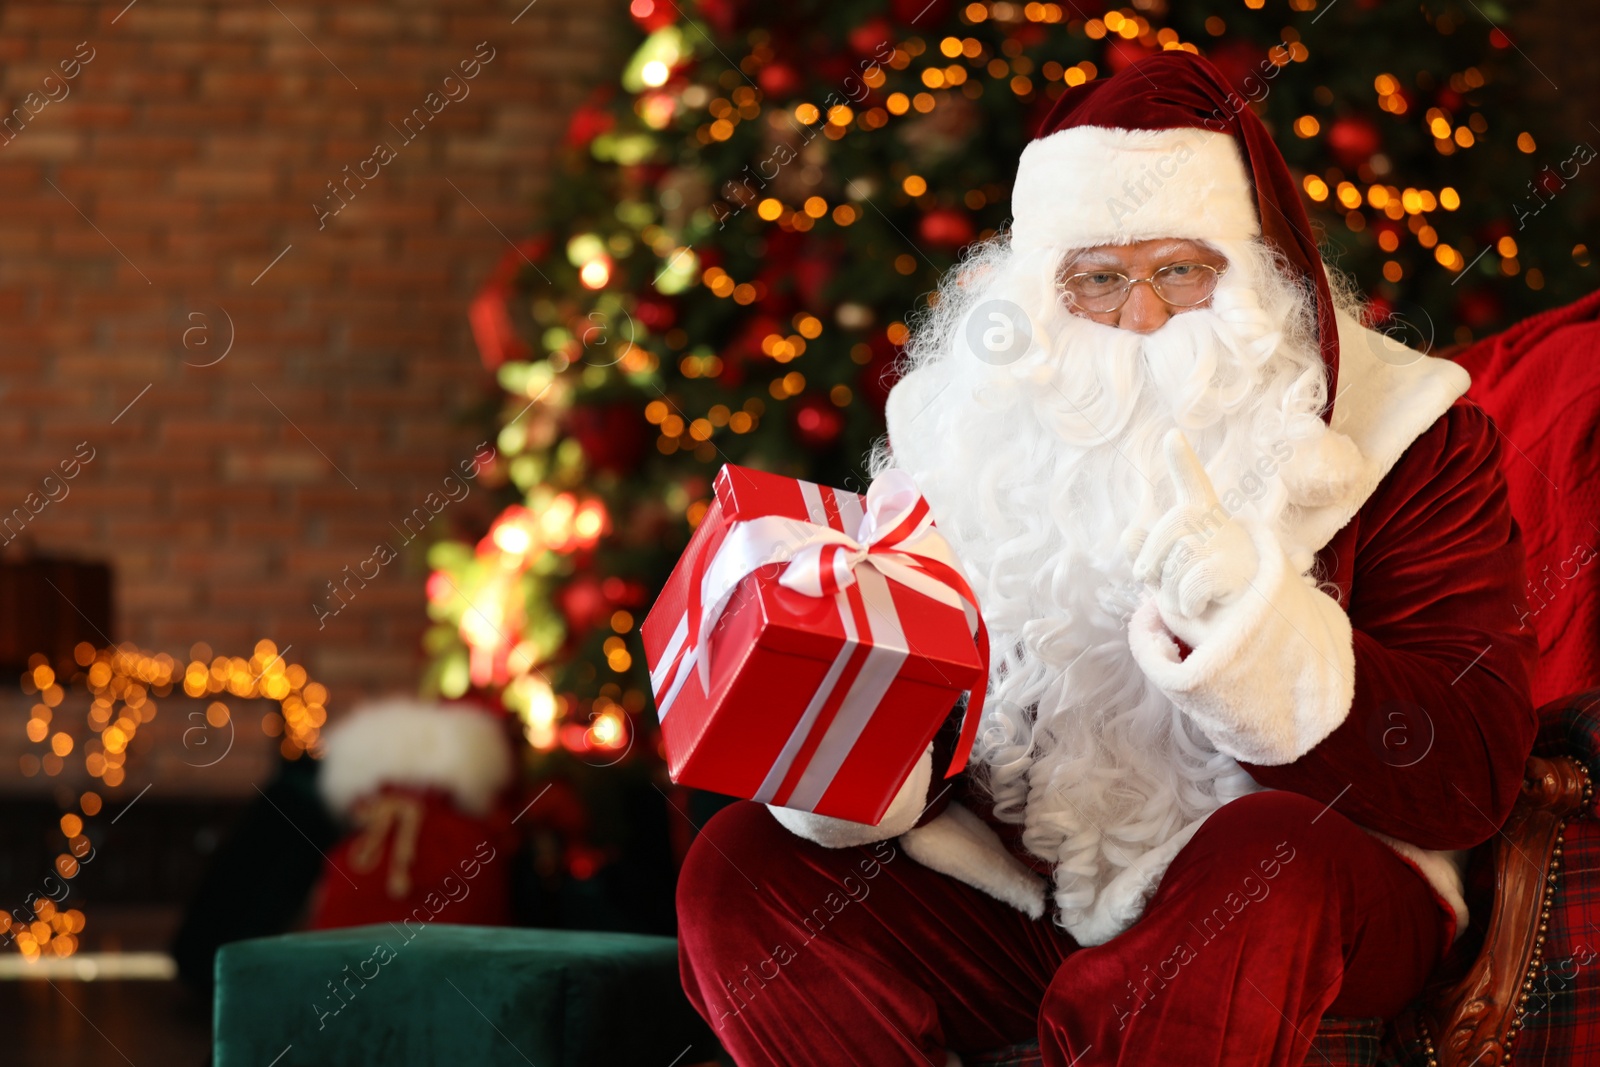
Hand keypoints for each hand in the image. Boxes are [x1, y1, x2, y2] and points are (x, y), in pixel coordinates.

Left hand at [1125, 429, 1259, 624]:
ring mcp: (1233, 547)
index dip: (1183, 461)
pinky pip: (1192, 584)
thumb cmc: (1205, 602)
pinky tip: (1202, 606)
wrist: (1247, 633)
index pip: (1194, 485)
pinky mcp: (1238, 571)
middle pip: (1169, 530)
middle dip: (1150, 562)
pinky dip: (1186, 603)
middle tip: (1154, 581)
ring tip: (1190, 600)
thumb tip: (1128, 532)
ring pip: (1178, 562)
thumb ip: (1150, 557)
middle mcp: (1221, 526)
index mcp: (1203, 522)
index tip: (1172, 435)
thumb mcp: (1169, 579)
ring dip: (1170, 592)